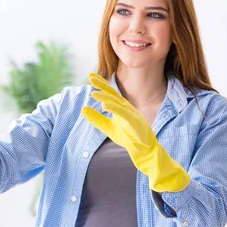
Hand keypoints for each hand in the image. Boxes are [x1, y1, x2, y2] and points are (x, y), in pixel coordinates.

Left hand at [81, 73, 189, 191]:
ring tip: (94, 93)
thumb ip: (96, 119)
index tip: (90, 75)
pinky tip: (105, 105)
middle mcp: (127, 108)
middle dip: (102, 84)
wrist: (144, 150)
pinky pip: (124, 114)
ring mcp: (132, 114)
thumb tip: (83, 108)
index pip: (110, 93)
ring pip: (118, 102)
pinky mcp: (136, 123)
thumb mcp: (108, 127)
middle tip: (90, 77)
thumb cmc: (128, 137)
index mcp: (121, 107)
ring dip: (106, 97)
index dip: (101, 83)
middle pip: (113, 94)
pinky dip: (115, 108)